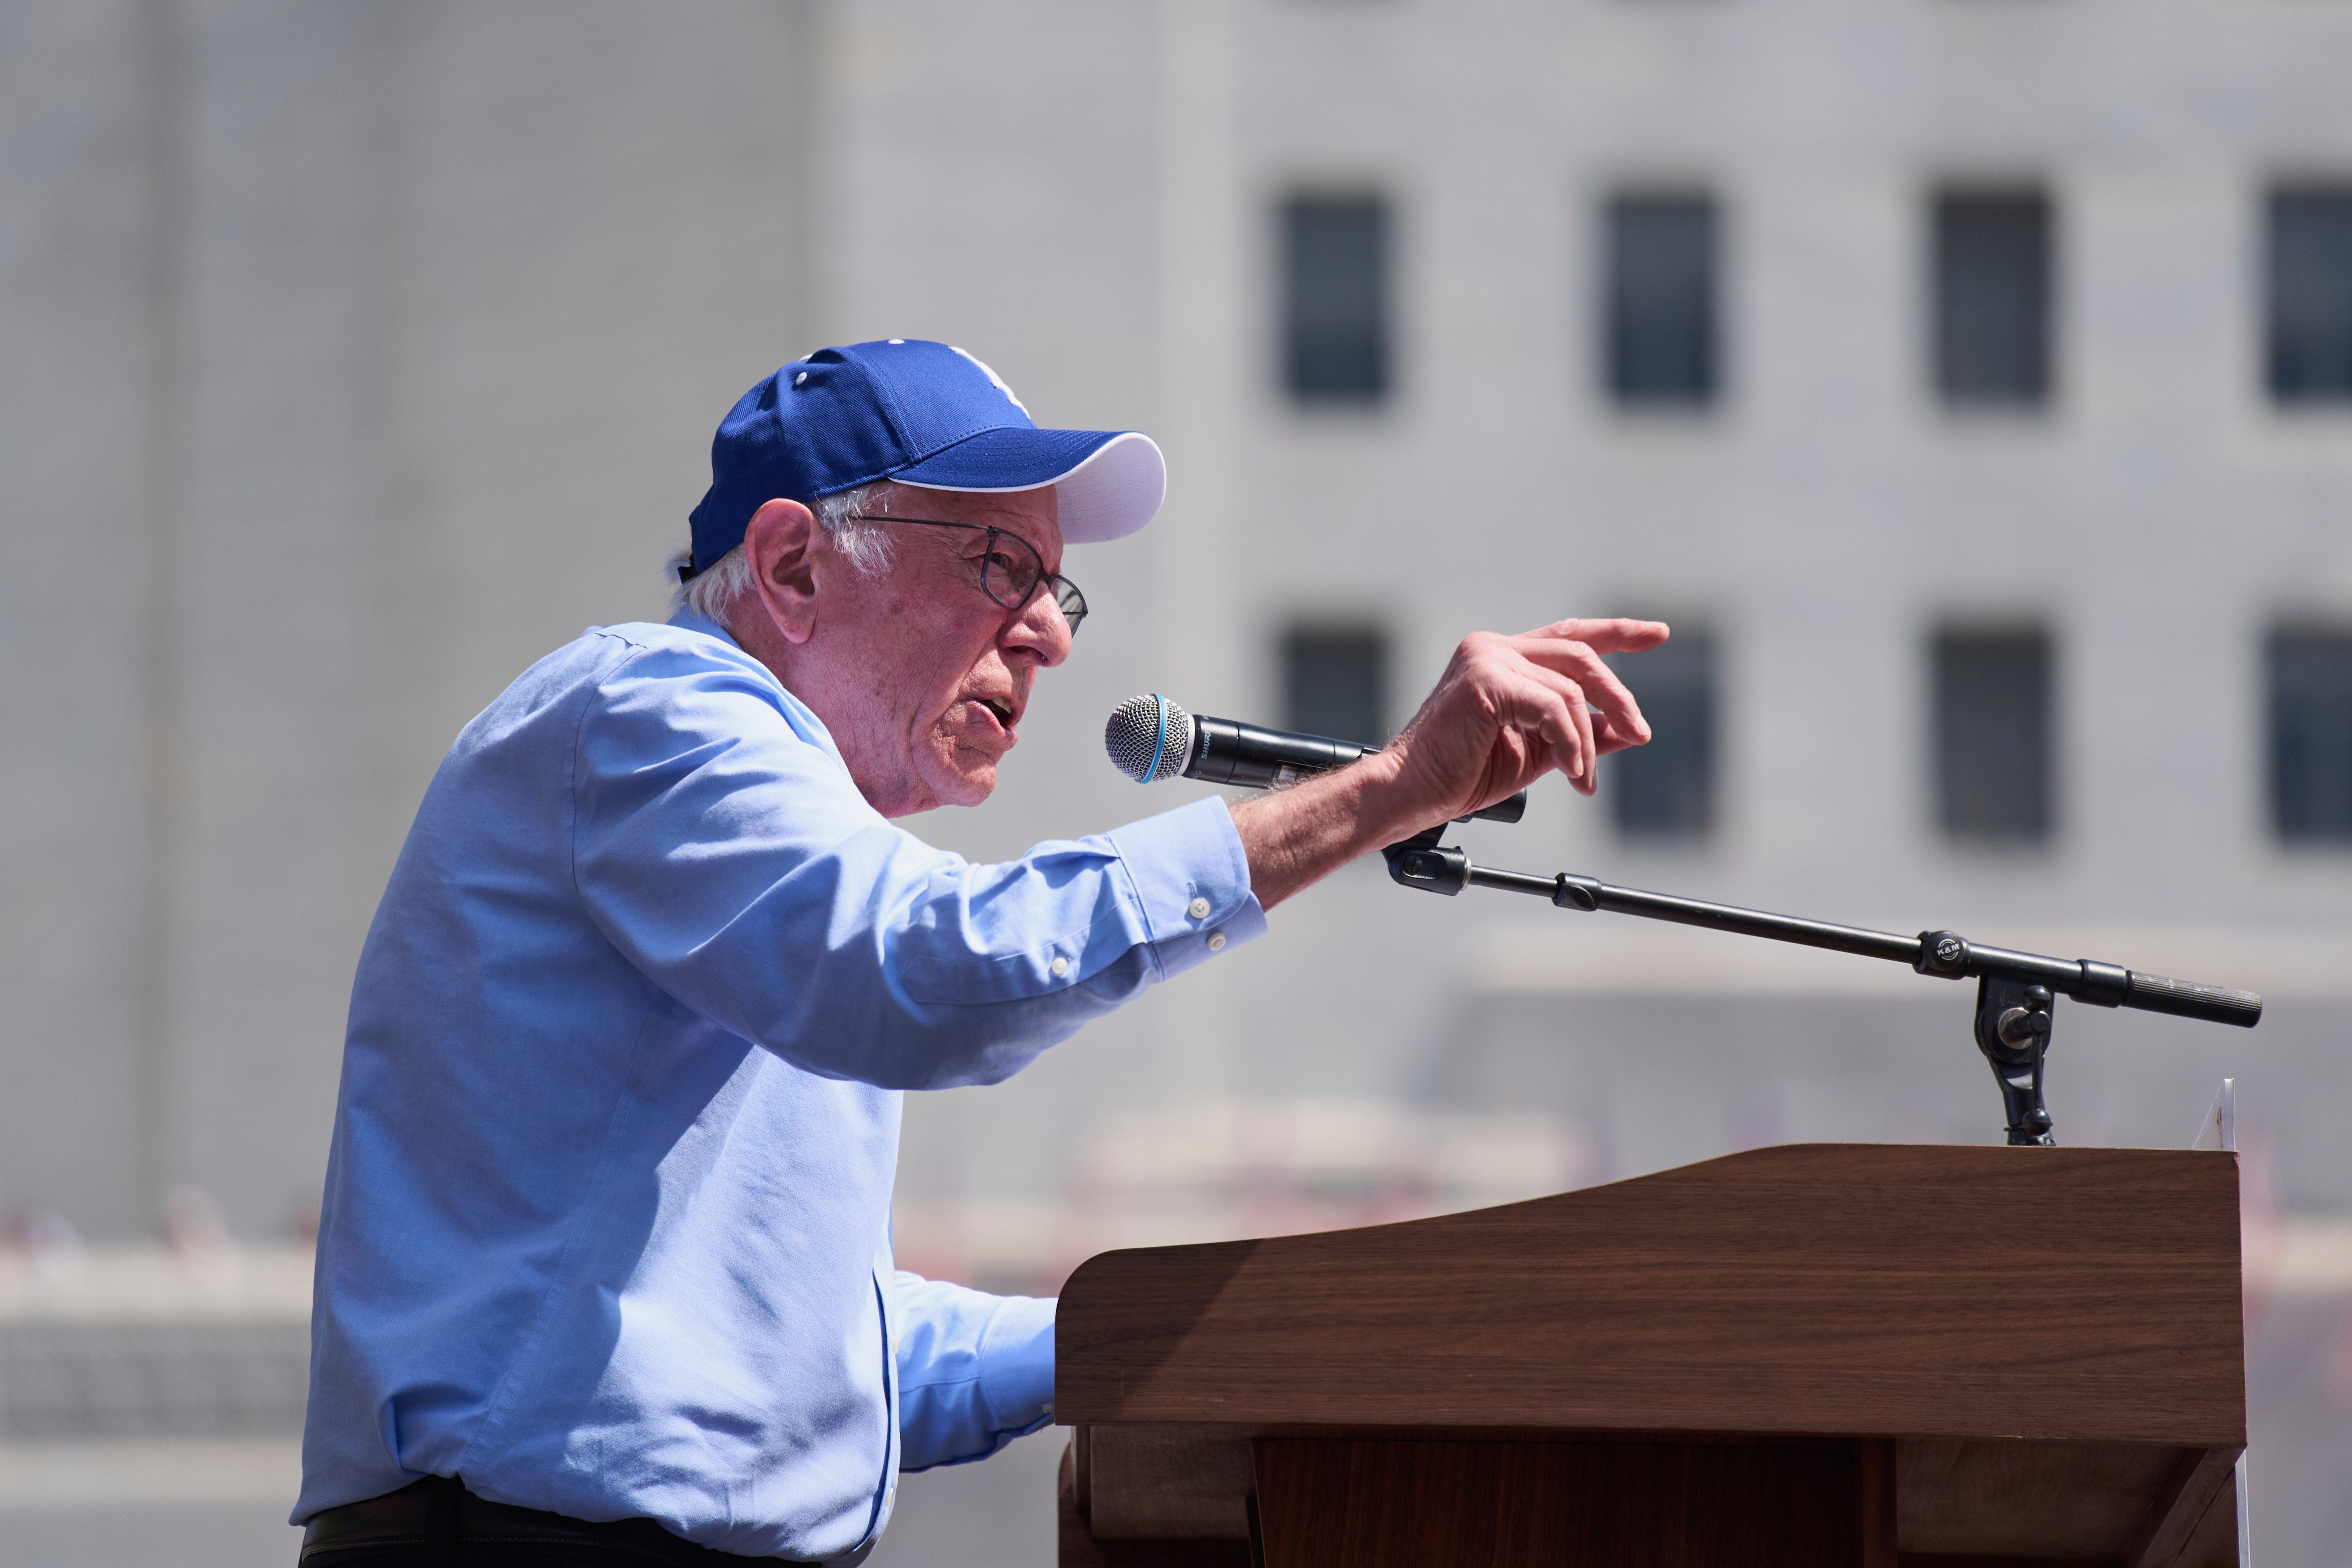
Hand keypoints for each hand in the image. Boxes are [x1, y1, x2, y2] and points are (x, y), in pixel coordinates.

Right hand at [1381, 618, 1669, 821]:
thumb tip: (1625, 729)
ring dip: (1587, 740)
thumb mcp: (1536, 752)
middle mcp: (1493, 647)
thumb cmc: (1460, 774)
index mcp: (1501, 657)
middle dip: (1619, 697)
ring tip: (1583, 780)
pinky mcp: (1484, 680)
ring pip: (1569, 689)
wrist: (1410, 792)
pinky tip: (1570, 773)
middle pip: (1580, 656)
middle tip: (1641, 734)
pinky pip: (1552, 708)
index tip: (1658, 633)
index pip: (1569, 636)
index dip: (1618, 632)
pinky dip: (1570, 743)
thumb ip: (1578, 735)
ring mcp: (1486, 659)